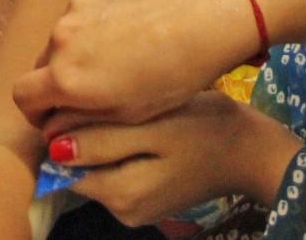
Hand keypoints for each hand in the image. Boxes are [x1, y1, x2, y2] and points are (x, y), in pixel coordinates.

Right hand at [13, 0, 260, 133]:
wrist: (208, 17)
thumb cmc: (174, 76)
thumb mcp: (129, 114)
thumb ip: (81, 122)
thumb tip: (52, 130)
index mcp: (66, 77)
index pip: (23, 96)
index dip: (36, 111)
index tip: (55, 113)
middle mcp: (61, 35)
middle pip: (45, 61)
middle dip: (61, 75)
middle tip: (97, 81)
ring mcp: (78, 1)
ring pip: (67, 29)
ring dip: (82, 41)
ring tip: (123, 45)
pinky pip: (88, 1)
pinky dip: (100, 13)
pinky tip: (133, 18)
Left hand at [57, 93, 301, 225]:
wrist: (251, 150)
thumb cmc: (206, 128)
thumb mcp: (155, 128)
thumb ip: (104, 140)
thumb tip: (54, 150)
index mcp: (120, 196)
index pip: (66, 161)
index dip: (66, 125)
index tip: (84, 92)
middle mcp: (122, 212)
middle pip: (80, 166)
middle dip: (85, 131)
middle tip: (111, 96)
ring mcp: (135, 208)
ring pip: (98, 166)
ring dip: (103, 138)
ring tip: (127, 106)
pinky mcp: (147, 198)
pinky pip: (117, 170)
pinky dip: (121, 148)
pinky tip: (139, 125)